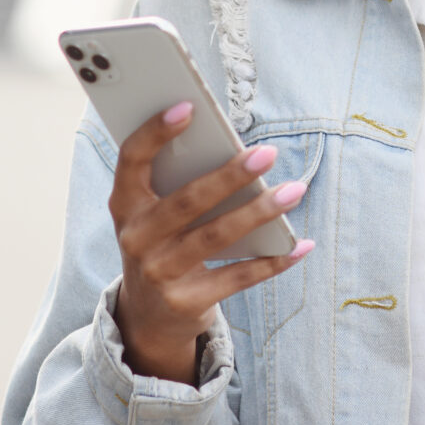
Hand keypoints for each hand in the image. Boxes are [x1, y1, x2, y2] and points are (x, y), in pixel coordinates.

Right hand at [109, 101, 313, 383]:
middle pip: (187, 200)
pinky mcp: (186, 302)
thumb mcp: (153, 215)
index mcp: (124, 205)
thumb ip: (179, 184)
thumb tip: (238, 153)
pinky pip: (238, 277)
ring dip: (260, 211)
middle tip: (267, 153)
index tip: (188, 108)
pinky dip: (273, 261)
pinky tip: (300, 245)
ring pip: (216, 236)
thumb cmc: (162, 243)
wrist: (148, 316)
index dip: (155, 133)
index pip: (132, 160)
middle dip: (230, 175)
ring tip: (294, 190)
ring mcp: (159, 273)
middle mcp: (136, 238)